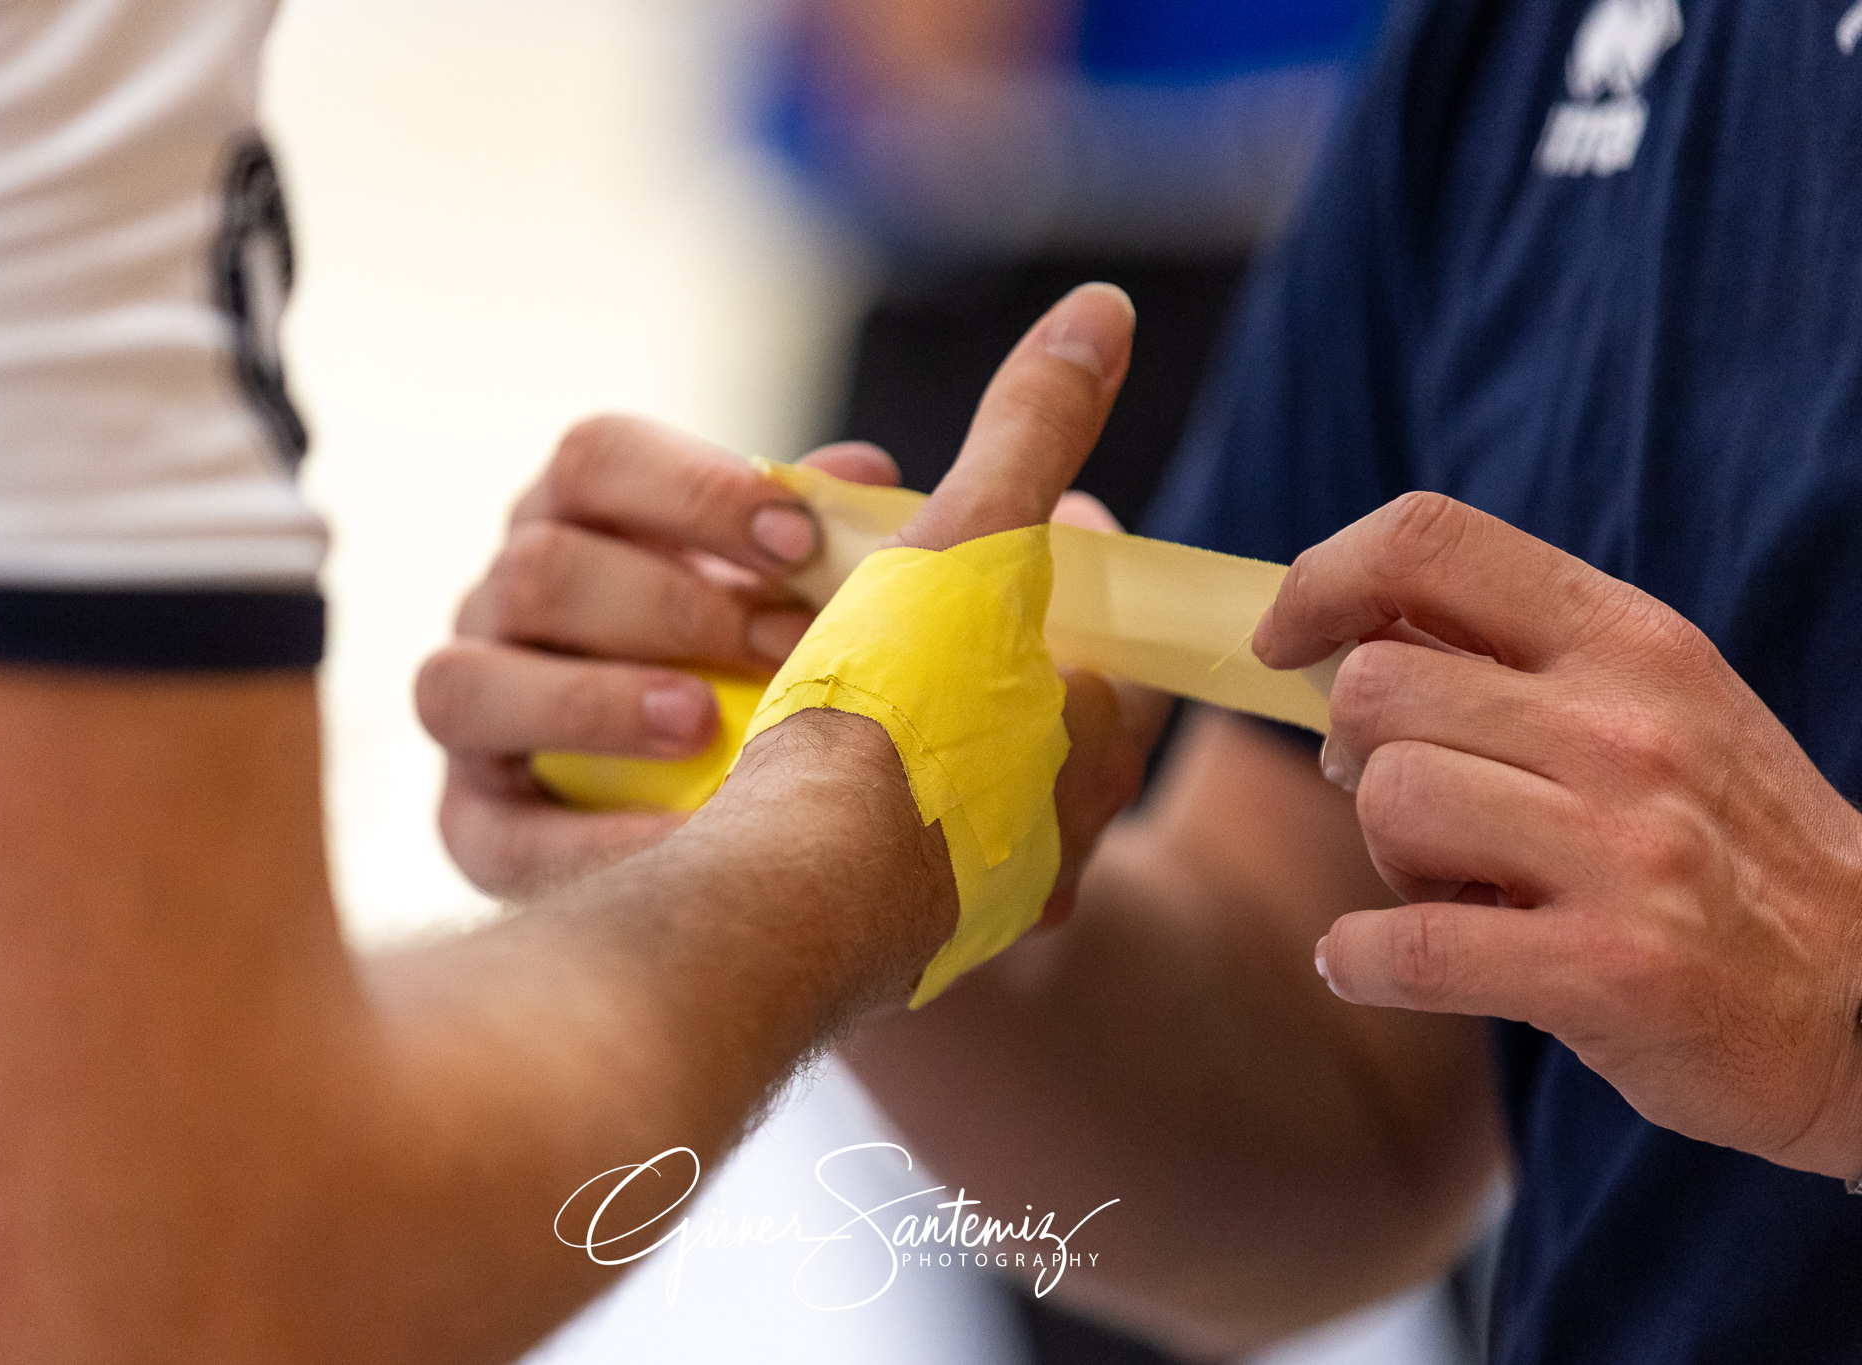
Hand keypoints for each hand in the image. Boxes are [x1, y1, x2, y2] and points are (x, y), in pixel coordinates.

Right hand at [421, 284, 1162, 918]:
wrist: (859, 873)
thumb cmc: (888, 704)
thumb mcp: (957, 580)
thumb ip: (1014, 449)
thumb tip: (1099, 319)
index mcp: (617, 518)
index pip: (599, 456)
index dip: (693, 490)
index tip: (802, 537)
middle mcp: (529, 604)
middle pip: (533, 560)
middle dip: (666, 603)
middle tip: (786, 649)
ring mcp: (493, 719)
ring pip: (461, 677)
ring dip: (591, 702)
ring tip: (704, 728)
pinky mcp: (486, 833)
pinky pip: (482, 829)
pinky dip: (581, 839)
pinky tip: (690, 846)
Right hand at [753, 281, 1166, 928]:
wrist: (791, 898)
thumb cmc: (896, 718)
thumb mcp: (970, 548)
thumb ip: (1029, 435)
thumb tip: (1104, 311)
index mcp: (1101, 739)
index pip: (1125, 633)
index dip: (1067, 563)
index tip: (1001, 528)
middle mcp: (1057, 834)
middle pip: (1054, 718)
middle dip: (997, 650)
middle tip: (924, 598)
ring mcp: (975, 900)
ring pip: (968, 783)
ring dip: (926, 721)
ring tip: (845, 673)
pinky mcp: (888, 943)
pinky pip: (896, 851)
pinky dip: (850, 800)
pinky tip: (799, 765)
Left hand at [1253, 492, 1861, 1178]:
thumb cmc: (1727, 848)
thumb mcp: (1651, 710)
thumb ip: (1509, 661)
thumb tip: (1339, 630)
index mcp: (1631, 642)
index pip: (1432, 540)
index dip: (1323, 579)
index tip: (1284, 639)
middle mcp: (1629, 728)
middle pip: (1377, 688)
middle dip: (1358, 755)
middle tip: (1419, 812)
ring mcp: (1627, 850)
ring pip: (1389, 800)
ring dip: (1385, 858)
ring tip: (1453, 890)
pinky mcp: (1612, 972)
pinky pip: (1407, 946)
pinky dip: (1357, 960)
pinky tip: (1369, 964)